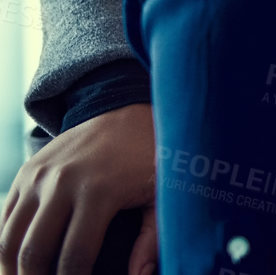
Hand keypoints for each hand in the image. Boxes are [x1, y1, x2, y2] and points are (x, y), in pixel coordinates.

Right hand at [0, 104, 157, 274]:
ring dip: (12, 271)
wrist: (127, 110)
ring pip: (8, 240)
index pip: (74, 257)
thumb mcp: (164, 192)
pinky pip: (4, 219)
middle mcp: (60, 183)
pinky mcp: (26, 173)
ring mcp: (38, 177)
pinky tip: (20, 265)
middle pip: (33, 252)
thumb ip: (153, 238)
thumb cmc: (151, 157)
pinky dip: (6, 247)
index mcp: (98, 190)